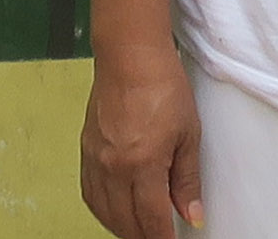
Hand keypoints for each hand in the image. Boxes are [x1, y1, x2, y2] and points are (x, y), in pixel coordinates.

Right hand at [79, 45, 205, 237]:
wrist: (130, 56)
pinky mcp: (86, 150)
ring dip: (122, 226)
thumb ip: (187, 180)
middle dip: (143, 236)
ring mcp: (96, 160)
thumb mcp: (188, 135)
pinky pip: (90, 194)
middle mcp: (114, 167)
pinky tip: (114, 210)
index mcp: (143, 164)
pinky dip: (103, 209)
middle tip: (159, 236)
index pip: (152, 220)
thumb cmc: (162, 85)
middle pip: (126, 222)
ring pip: (104, 212)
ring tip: (140, 229)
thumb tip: (191, 213)